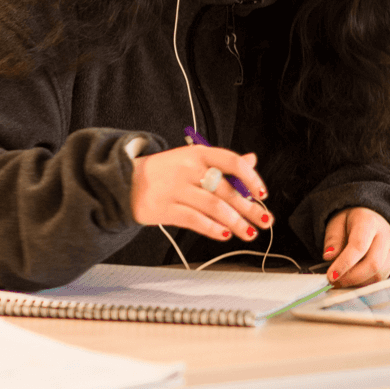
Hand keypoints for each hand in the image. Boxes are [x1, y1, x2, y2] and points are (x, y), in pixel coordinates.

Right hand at [130, 145, 270, 242]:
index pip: (231, 161)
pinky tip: (225, 235)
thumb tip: (252, 160)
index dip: (251, 178)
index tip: (262, 193)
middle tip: (264, 220)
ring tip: (249, 232)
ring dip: (236, 222)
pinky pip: (194, 220)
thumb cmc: (164, 171)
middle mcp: (188, 169)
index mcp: (197, 153)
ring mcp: (176, 189)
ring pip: (214, 207)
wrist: (124, 180)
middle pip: (226, 189)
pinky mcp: (165, 209)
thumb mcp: (192, 158)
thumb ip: (222, 162)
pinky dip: (212, 229)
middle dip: (249, 208)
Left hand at [322, 207, 389, 286]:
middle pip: (373, 264)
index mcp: (369, 222)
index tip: (331, 275)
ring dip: (358, 283)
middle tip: (334, 282)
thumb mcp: (337, 222)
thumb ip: (333, 238)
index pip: (359, 246)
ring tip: (341, 281)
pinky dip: (365, 283)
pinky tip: (353, 280)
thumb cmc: (351, 220)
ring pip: (379, 274)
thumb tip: (329, 256)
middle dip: (351, 278)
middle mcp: (385, 235)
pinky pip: (381, 278)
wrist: (372, 216)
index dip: (344, 264)